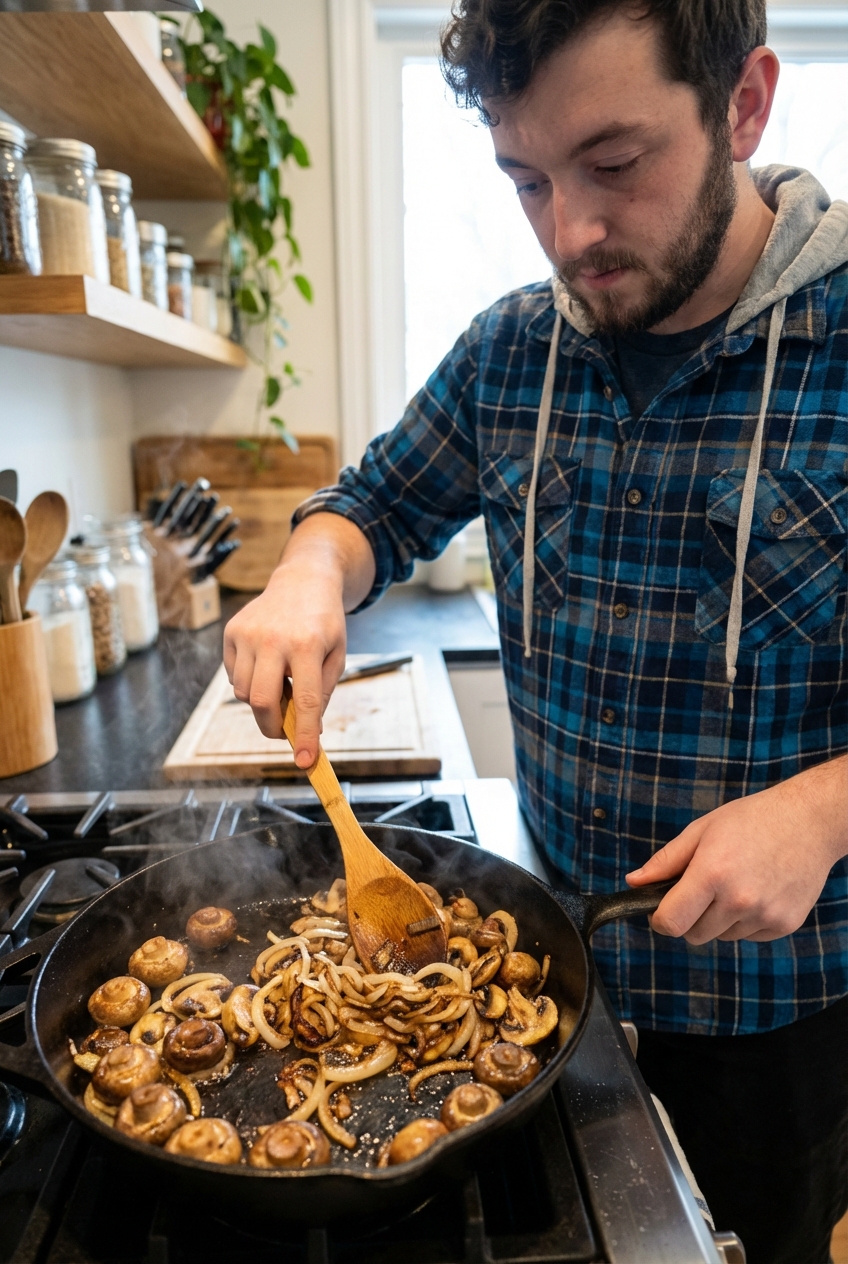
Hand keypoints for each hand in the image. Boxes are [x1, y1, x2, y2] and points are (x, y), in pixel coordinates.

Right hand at [223, 514, 374, 766]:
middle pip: (261, 702)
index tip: (305, 762)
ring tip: (280, 683)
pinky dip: (248, 681)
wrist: (303, 581)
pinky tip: (266, 664)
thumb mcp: (336, 656)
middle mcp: (273, 639)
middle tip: (284, 733)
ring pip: (242, 692)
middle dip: (271, 727)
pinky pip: (233, 675)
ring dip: (260, 701)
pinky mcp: (231, 632)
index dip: (305, 735)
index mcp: (307, 645)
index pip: (305, 701)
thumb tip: (306, 731)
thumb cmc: (324, 624)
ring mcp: (247, 634)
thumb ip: (321, 694)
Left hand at [626, 757, 847, 943]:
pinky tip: (757, 890)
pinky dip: (746, 921)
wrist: (808, 821)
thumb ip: (665, 861)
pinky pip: (749, 936)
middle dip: (689, 917)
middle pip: (694, 935)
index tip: (660, 911)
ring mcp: (764, 915)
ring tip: (736, 882)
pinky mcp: (784, 924)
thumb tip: (633, 882)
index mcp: (712, 873)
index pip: (671, 923)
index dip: (660, 920)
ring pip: (722, 936)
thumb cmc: (752, 820)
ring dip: (719, 919)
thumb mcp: (702, 831)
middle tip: (702, 889)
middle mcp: (739, 899)